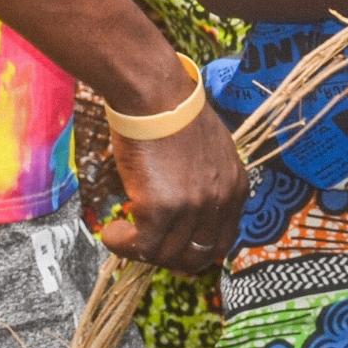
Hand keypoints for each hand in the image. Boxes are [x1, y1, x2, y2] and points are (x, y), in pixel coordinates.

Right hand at [98, 99, 248, 276]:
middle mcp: (220, 202)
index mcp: (236, 187)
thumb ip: (205, 178)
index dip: (195, 249)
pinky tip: (111, 234)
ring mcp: (192, 207)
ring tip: (121, 235)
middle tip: (146, 244)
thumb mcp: (208, 146)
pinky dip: (122, 245)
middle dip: (170, 257)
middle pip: (197, 255)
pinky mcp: (162, 208)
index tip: (173, 244)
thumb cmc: (170, 108)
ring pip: (167, 255)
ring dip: (141, 251)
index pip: (222, 241)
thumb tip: (185, 198)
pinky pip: (141, 246)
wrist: (152, 90)